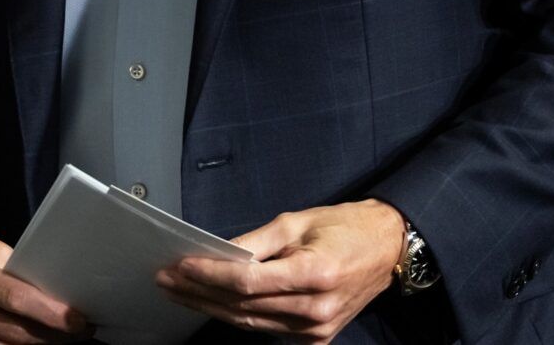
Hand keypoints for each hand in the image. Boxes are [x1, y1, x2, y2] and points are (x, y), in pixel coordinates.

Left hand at [154, 199, 404, 343]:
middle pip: (243, 306)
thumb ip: (256, 241)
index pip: (247, 281)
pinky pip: (266, 329)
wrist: (386, 249)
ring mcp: (315, 331)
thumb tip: (218, 252)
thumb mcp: (298, 221)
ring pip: (249, 323)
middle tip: (166, 279)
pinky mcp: (315, 339)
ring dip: (210, 307)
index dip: (209, 274)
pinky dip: (237, 316)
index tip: (179, 265)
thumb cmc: (344, 227)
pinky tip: (212, 303)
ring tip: (179, 292)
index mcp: (314, 274)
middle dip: (199, 292)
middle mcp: (314, 310)